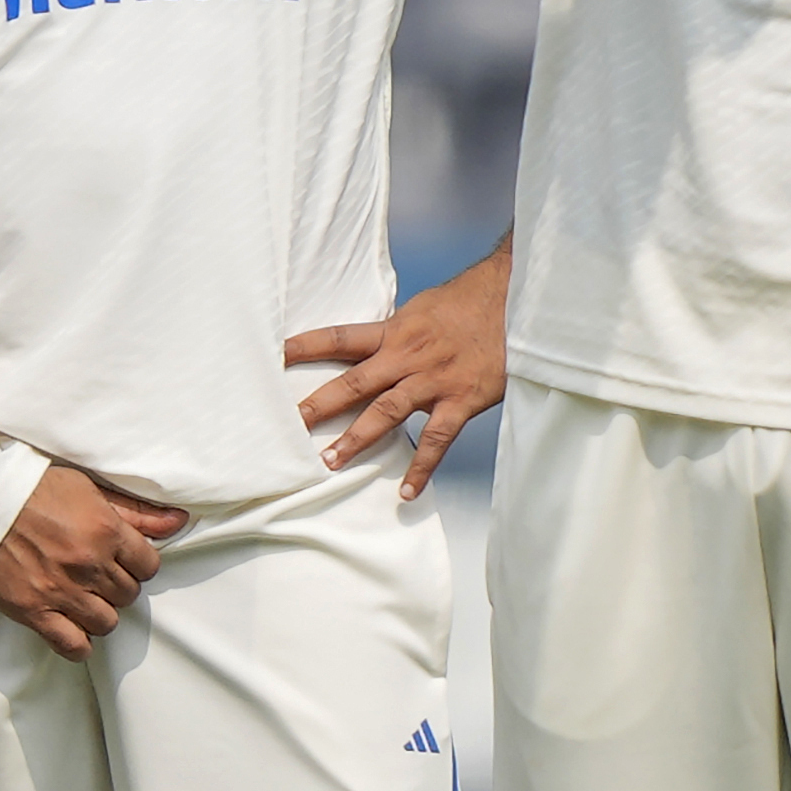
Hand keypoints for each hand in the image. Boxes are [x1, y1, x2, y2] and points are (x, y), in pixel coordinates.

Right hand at [0, 463, 188, 661]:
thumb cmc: (31, 489)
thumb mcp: (88, 488)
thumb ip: (135, 510)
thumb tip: (179, 521)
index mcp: (106, 531)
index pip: (149, 566)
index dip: (138, 565)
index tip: (122, 561)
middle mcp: (90, 564)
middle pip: (128, 595)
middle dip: (117, 587)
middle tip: (97, 576)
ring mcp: (62, 591)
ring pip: (106, 623)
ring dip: (99, 614)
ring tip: (83, 599)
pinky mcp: (34, 611)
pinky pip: (73, 646)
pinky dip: (78, 644)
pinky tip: (71, 628)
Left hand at [287, 237, 508, 500]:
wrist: (516, 298)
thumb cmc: (469, 301)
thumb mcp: (422, 309)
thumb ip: (395, 333)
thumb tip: (369, 347)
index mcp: (395, 330)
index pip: (340, 338)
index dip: (305, 346)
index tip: (274, 357)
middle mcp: (408, 355)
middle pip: (354, 382)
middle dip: (318, 404)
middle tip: (288, 425)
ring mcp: (434, 380)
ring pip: (386, 412)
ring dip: (357, 439)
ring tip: (329, 461)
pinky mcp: (461, 400)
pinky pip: (436, 439)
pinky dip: (421, 468)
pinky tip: (405, 492)